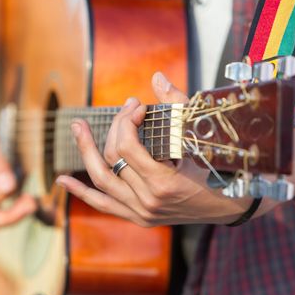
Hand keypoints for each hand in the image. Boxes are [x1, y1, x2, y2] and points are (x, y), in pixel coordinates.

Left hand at [56, 72, 266, 226]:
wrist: (233, 204)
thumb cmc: (222, 167)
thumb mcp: (201, 136)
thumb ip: (178, 104)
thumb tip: (156, 77)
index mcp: (164, 182)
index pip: (127, 146)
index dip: (126, 120)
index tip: (137, 105)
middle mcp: (148, 201)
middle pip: (113, 158)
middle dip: (114, 128)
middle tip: (123, 109)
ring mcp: (141, 212)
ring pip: (102, 180)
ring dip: (86, 153)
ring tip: (77, 128)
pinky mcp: (139, 218)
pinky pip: (104, 205)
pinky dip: (82, 192)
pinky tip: (61, 181)